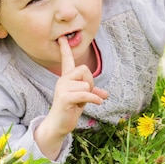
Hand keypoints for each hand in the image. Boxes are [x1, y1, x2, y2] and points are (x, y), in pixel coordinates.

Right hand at [34, 37, 107, 159]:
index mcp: (66, 78)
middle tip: (86, 95)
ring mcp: (62, 88)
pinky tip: (96, 103)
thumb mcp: (83, 98)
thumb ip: (92, 92)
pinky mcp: (65, 97)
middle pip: (84, 69)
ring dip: (90, 94)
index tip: (61, 37)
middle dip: (90, 82)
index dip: (65, 49)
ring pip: (86, 83)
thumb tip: (105, 94)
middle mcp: (62, 80)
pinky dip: (94, 99)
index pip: (66, 60)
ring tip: (82, 102)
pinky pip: (85, 93)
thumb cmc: (70, 110)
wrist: (59, 125)